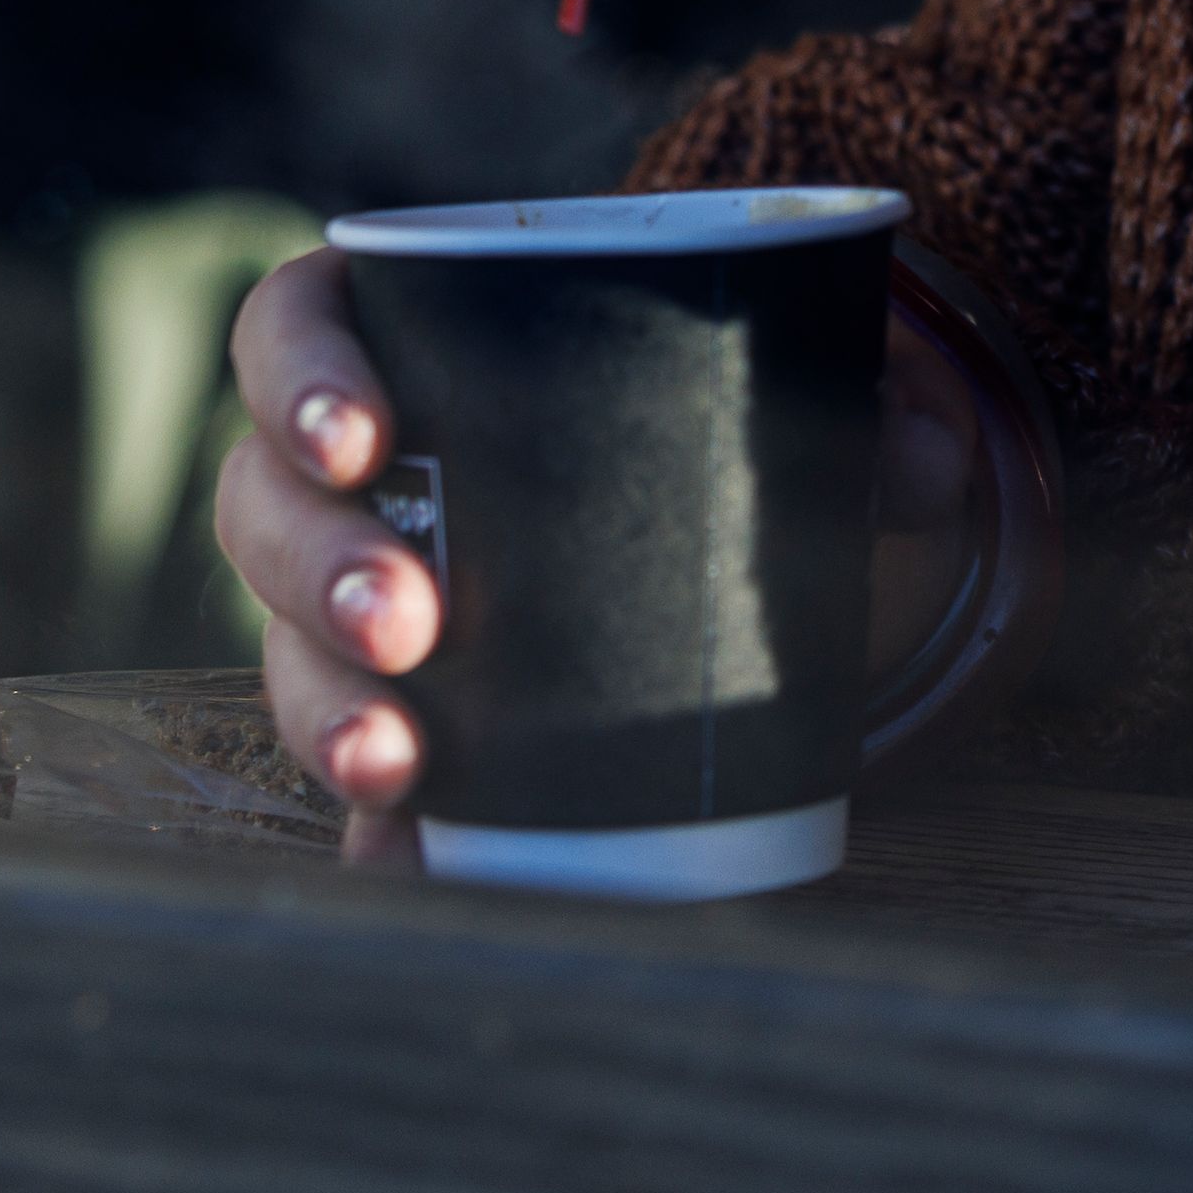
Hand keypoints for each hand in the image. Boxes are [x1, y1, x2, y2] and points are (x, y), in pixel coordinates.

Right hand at [221, 240, 1006, 861]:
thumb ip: (855, 397)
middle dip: (319, 570)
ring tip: (399, 765)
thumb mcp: (760, 377)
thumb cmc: (681, 404)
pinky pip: (356, 772)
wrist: (685, 518)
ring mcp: (341, 603)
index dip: (300, 378)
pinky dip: (375, 827)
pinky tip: (405, 861)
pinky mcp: (388, 712)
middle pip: (264, 507)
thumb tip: (927, 458)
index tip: (368, 437)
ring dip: (329, 711)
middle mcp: (338, 478)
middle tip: (415, 622)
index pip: (290, 331)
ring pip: (286, 650)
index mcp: (396, 346)